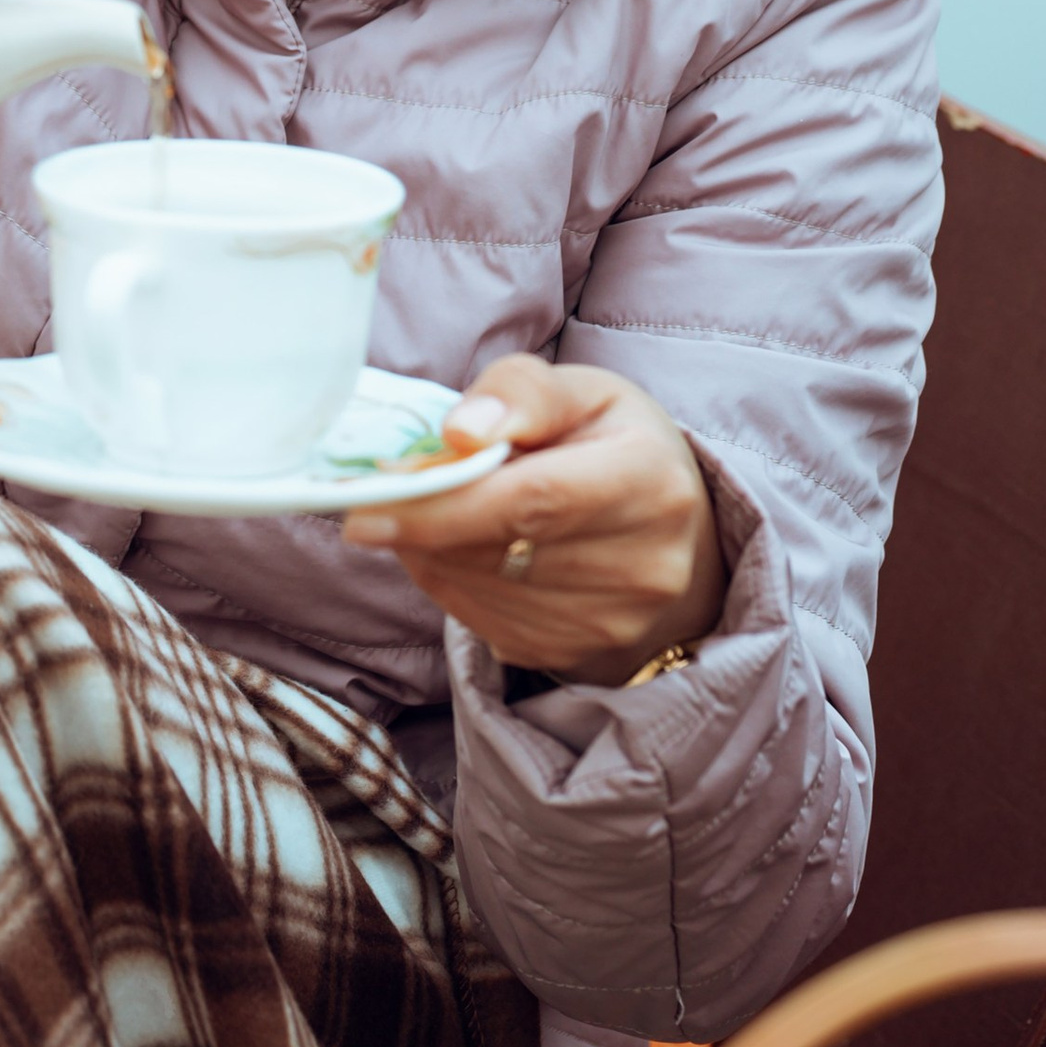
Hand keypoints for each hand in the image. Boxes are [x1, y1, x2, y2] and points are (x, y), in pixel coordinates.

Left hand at [343, 355, 726, 687]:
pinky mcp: (581, 655)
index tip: (368, 503)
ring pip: (482, 591)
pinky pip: (485, 623)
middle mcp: (646, 566)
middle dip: (422, 524)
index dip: (446, 504)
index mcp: (651, 481)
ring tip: (424, 513)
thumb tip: (459, 433)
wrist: (676, 535)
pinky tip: (454, 549)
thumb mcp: (584, 391)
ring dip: (430, 552)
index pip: (535, 500)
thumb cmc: (615, 444)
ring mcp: (615, 622)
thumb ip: (520, 393)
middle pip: (500, 550)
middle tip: (375, 497)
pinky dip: (451, 583)